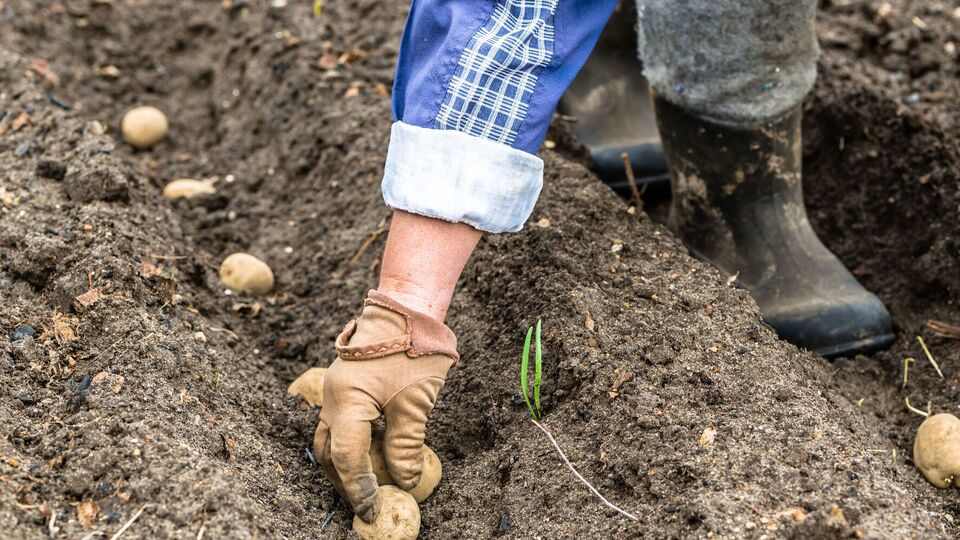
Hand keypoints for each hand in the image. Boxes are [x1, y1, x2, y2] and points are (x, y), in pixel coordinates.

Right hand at [313, 291, 456, 521]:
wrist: (408, 305)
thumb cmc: (414, 350)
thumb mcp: (415, 403)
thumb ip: (406, 445)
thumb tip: (404, 482)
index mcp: (346, 402)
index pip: (346, 457)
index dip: (360, 488)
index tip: (374, 510)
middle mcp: (332, 397)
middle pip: (328, 451)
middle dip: (345, 480)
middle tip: (367, 501)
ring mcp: (336, 388)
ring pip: (331, 436)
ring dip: (346, 461)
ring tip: (369, 482)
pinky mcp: (346, 383)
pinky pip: (341, 420)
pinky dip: (353, 440)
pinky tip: (374, 450)